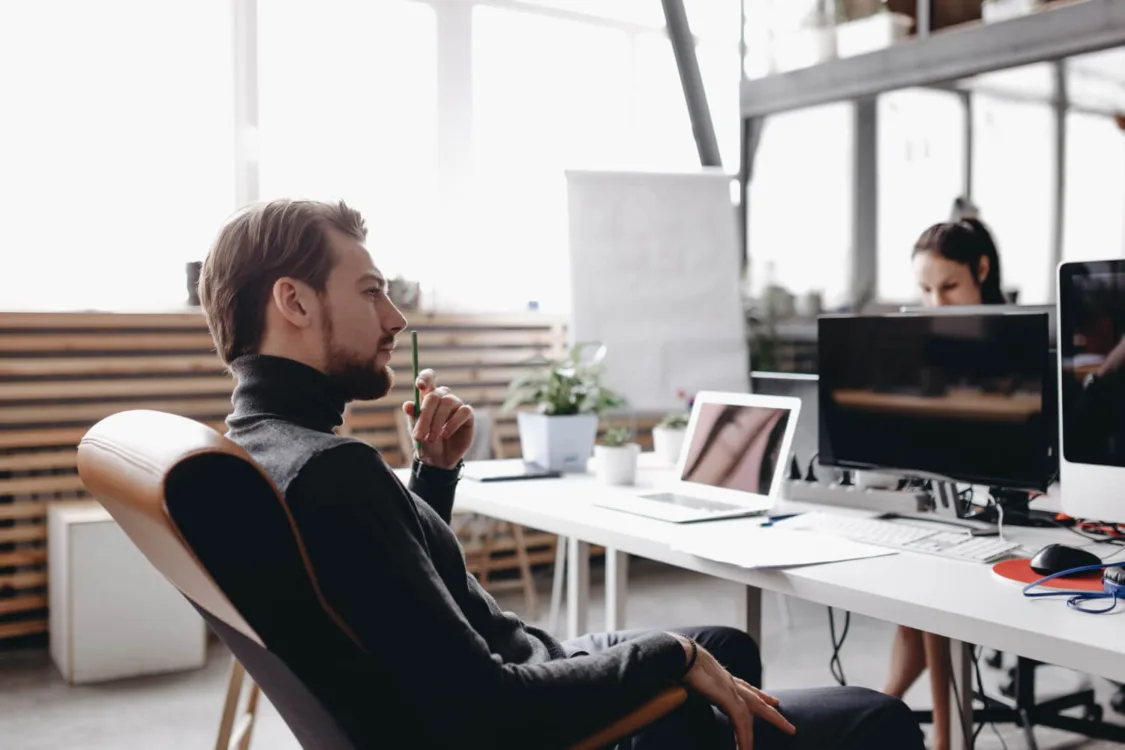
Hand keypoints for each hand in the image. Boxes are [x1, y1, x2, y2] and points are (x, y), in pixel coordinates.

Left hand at [402, 369, 474, 469]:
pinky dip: (452, 424)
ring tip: (431, 439)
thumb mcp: (416, 430)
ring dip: (437, 422)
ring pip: (448, 402)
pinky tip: (445, 435)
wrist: (438, 459)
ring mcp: (456, 405)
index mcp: (428, 396)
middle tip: (419, 436)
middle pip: (435, 395)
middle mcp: (443, 398)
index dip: (425, 377)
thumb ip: (413, 417)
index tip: (420, 385)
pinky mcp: (467, 415)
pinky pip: (463, 411)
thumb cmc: (425, 441)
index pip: (429, 378)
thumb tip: (408, 405)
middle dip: (425, 416)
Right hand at [674, 634, 794, 748]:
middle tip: (788, 726)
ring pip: (755, 713)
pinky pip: (741, 723)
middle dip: (773, 714)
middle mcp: (730, 683)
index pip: (747, 688)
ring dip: (767, 727)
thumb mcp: (692, 677)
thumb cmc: (682, 663)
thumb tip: (684, 686)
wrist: (682, 655)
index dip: (761, 695)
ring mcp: (731, 690)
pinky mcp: (729, 699)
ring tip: (778, 738)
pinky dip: (745, 738)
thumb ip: (695, 684)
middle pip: (758, 701)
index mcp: (723, 679)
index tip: (774, 700)